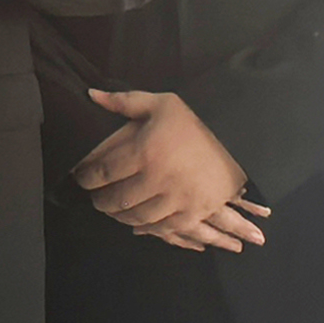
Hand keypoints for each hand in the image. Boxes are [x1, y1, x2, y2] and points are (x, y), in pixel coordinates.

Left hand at [76, 89, 266, 248]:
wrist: (242, 138)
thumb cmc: (197, 119)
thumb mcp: (160, 103)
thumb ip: (123, 102)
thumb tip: (90, 94)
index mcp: (145, 151)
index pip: (103, 172)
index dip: (86, 178)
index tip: (80, 178)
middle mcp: (159, 179)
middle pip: (116, 199)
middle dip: (100, 200)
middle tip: (94, 197)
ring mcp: (179, 199)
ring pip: (137, 217)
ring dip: (120, 216)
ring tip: (113, 209)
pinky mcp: (196, 212)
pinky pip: (164, 228)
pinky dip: (147, 228)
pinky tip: (137, 223)